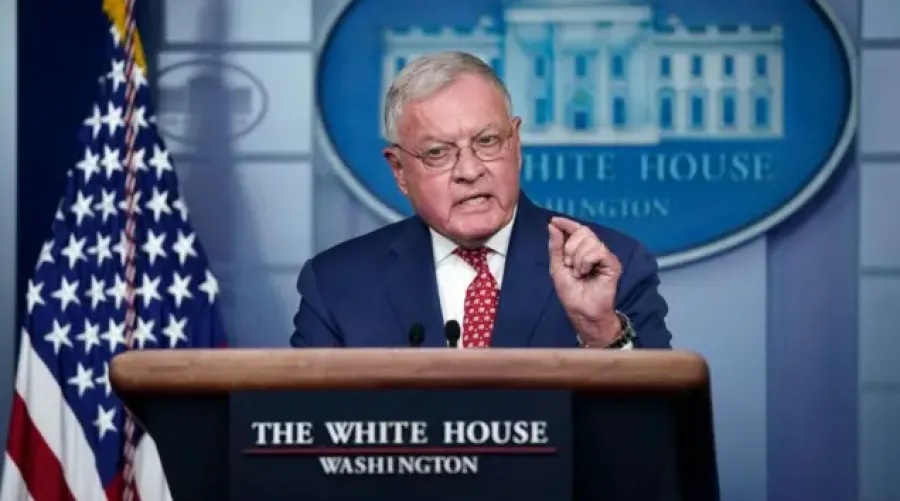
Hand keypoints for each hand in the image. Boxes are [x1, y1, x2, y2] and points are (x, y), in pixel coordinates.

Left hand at [548, 217, 621, 345]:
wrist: (581, 310)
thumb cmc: (571, 292)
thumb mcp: (557, 266)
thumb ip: (556, 246)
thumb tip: (552, 224)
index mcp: (582, 250)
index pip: (577, 229)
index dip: (567, 223)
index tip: (554, 220)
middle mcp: (595, 250)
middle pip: (583, 232)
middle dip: (570, 247)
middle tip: (569, 264)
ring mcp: (605, 256)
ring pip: (590, 241)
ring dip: (577, 258)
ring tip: (578, 273)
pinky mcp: (612, 263)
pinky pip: (598, 251)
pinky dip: (586, 261)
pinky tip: (585, 272)